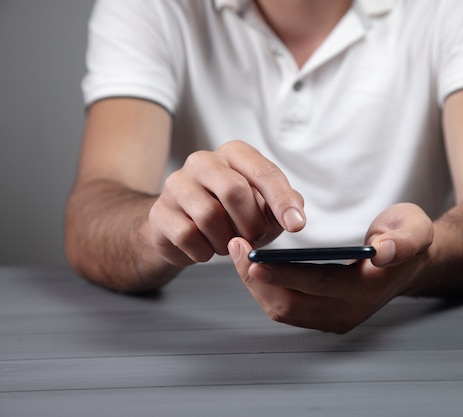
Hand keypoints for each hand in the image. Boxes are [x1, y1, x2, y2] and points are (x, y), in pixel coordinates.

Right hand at [148, 141, 305, 266]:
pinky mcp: (159, 211)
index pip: (263, 172)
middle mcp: (203, 161)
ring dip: (226, 241)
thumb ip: (284, 206)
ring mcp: (177, 184)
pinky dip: (204, 251)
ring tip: (227, 243)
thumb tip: (295, 214)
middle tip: (254, 238)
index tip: (297, 226)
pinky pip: (187, 235)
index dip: (282, 201)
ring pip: (209, 216)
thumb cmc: (232, 216)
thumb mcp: (265, 209)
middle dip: (251, 224)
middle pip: (234, 191)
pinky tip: (205, 249)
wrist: (184, 232)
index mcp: (234, 154)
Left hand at [229, 203, 433, 332]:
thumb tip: (383, 252)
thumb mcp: (414, 229)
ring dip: (256, 286)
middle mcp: (349, 311)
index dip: (283, 274)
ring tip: (237, 254)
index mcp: (368, 289)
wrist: (410, 262)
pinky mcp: (323, 317)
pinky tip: (253, 267)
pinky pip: (286, 309)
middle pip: (291, 305)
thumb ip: (403, 240)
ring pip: (284, 311)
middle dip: (257, 280)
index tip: (253, 259)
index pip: (319, 284)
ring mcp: (335, 319)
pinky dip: (265, 290)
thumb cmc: (407, 239)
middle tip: (235, 247)